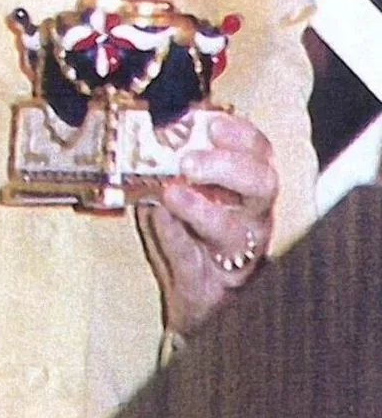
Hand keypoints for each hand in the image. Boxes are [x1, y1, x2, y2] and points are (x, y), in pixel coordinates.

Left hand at [140, 112, 276, 336]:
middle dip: (227, 167)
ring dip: (200, 209)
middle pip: (261, 185)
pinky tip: (159, 218)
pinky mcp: (212, 283)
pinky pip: (191, 259)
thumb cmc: (191, 228)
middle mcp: (253, 216)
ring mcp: (236, 252)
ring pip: (232, 230)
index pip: (260, 151)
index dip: (241, 134)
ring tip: (172, 192)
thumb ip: (176, 160)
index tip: (214, 124)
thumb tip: (157, 130)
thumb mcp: (184, 186)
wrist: (194, 293)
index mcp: (249, 184)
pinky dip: (172, 236)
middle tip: (189, 162)